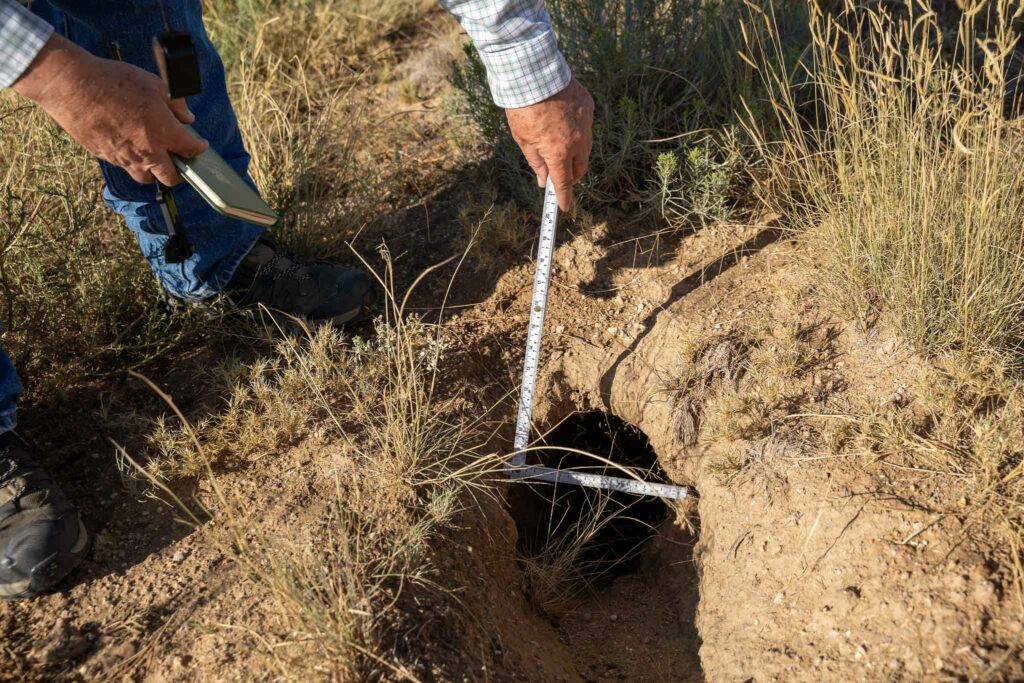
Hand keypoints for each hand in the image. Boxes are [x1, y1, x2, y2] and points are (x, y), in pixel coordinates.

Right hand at [12, 34, 207, 185]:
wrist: (71, 86)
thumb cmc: (114, 81)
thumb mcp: (153, 83)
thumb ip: (175, 103)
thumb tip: (187, 118)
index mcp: (163, 132)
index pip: (190, 149)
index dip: (199, 148)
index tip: (200, 145)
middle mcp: (146, 151)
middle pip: (170, 177)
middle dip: (180, 173)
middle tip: (181, 163)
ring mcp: (124, 157)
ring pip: (146, 178)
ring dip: (154, 172)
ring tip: (155, 159)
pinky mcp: (105, 156)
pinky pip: (124, 167)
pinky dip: (132, 162)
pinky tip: (130, 147)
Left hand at [505, 78, 593, 211]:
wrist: (534, 72)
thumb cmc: (523, 106)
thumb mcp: (523, 139)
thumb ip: (536, 161)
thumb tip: (543, 179)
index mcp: (558, 151)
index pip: (563, 182)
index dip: (564, 197)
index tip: (564, 207)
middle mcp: (577, 140)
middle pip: (579, 168)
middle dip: (570, 175)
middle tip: (559, 176)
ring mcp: (586, 123)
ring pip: (586, 148)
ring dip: (575, 155)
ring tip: (561, 150)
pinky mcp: (589, 107)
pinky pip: (586, 127)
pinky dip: (578, 132)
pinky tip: (565, 125)